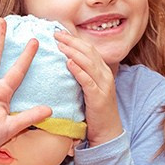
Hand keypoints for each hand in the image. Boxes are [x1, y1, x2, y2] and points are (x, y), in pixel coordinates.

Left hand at [54, 31, 122, 146]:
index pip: (89, 49)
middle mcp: (105, 75)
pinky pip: (87, 81)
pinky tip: (68, 63)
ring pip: (88, 63)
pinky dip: (78, 70)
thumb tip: (67, 62)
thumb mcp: (90, 89)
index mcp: (103, 71)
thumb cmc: (96, 111)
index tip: (60, 32)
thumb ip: (83, 75)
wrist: (108, 131)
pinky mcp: (98, 97)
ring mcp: (104, 85)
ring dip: (72, 51)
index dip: (75, 39)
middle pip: (88, 52)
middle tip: (56, 33)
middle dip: (72, 41)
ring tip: (59, 44)